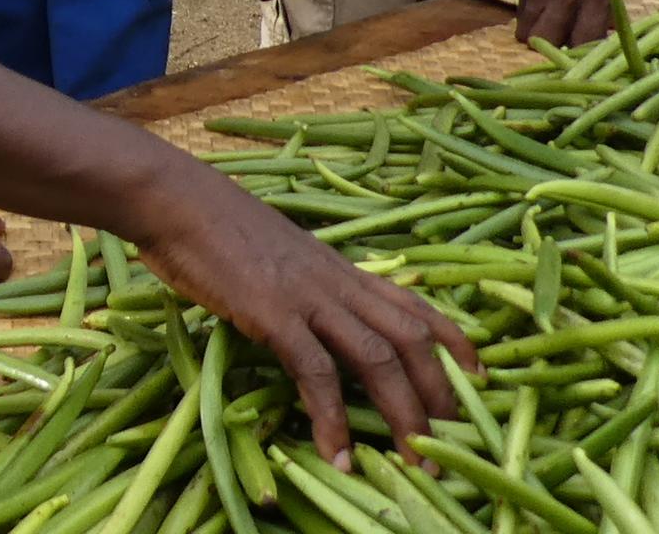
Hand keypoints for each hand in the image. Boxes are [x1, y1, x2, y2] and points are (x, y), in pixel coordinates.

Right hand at [127, 164, 474, 467]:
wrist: (176, 198)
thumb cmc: (216, 227)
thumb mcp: (279, 256)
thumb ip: (306, 285)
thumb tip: (318, 317)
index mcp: (341, 270)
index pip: (415, 305)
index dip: (454, 341)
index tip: (482, 376)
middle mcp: (337, 282)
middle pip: (410, 338)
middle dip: (439, 392)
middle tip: (454, 442)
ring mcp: (308, 296)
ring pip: (377, 357)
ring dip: (402, 413)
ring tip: (414, 460)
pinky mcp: (273, 312)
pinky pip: (314, 370)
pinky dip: (331, 416)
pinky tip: (336, 452)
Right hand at [512, 0, 625, 46]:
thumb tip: (602, 19)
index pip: (588, 43)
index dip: (589, 54)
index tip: (593, 53)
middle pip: (551, 43)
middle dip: (558, 50)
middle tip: (568, 42)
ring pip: (529, 31)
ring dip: (539, 35)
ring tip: (550, 29)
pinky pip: (522, 7)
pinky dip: (529, 15)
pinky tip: (540, 10)